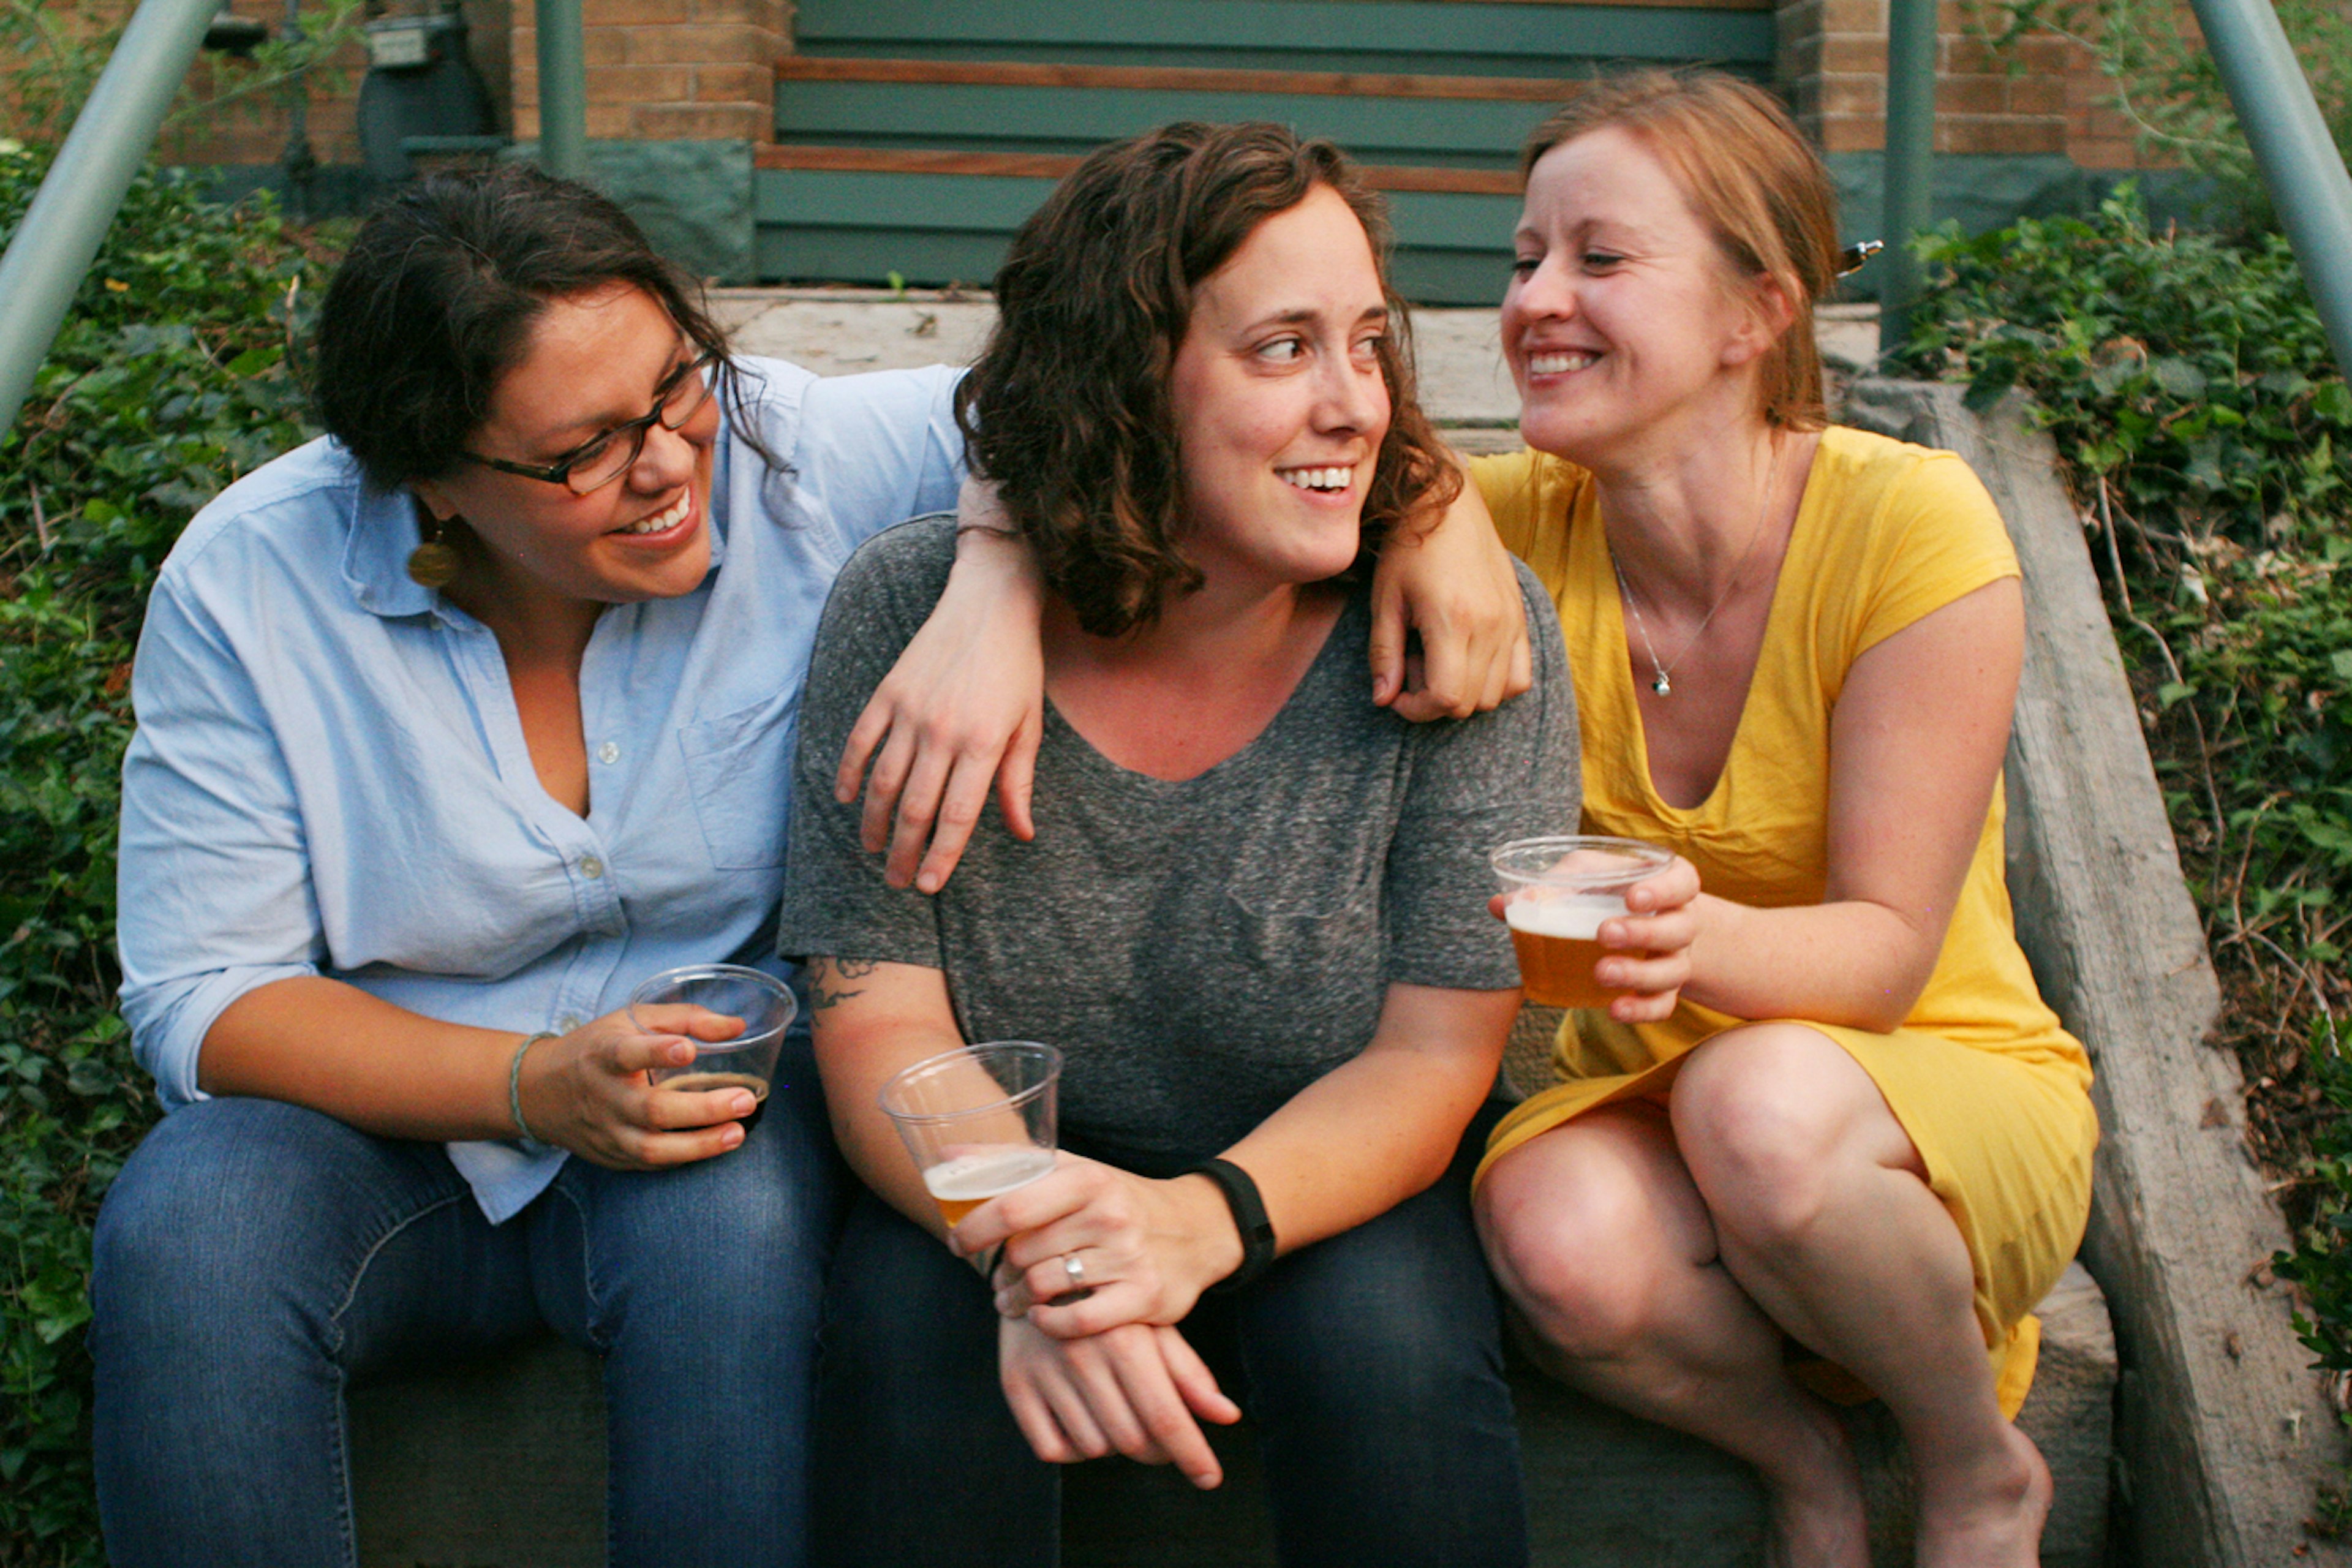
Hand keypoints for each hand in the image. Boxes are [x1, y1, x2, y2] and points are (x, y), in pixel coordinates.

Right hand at [515, 1005, 756, 1169]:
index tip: (687, 1050)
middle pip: (651, 1110)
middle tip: (745, 1100)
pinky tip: (714, 1146)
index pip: (626, 1054)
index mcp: (603, 1055)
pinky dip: (684, 1157)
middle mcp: (603, 1097)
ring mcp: (607, 1132)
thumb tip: (737, 1026)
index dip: (656, 1052)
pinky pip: (651, 1164)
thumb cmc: (597, 1048)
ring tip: (737, 1133)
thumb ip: (685, 1019)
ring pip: (652, 1149)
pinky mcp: (612, 1157)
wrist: (538, 1091)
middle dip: (702, 1109)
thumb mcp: (631, 1020)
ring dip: (699, 1146)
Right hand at [835, 477, 1043, 892]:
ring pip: (882, 782)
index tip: (928, 885)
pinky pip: (860, 741)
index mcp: (982, 744)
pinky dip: (849, 773)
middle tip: (896, 881)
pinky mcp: (888, 692)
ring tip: (872, 848)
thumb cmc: (1017, 667)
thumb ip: (1019, 781)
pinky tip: (846, 799)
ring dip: (873, 822)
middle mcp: (942, 732)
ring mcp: (910, 711)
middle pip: (915, 808)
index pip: (956, 816)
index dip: (941, 856)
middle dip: (903, 852)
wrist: (989, 602)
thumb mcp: (1029, 725)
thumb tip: (1022, 832)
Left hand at [952, 1156, 1240, 1339]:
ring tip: (1012, 1299)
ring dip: (1015, 1300)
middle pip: (1021, 1253)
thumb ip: (1010, 1161)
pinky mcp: (1144, 1297)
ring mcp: (1129, 1257)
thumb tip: (945, 1151)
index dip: (972, 1230)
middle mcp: (1110, 1214)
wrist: (1195, 1230)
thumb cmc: (1115, 1200)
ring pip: (1042, 1287)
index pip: (1011, 1206)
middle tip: (996, 1277)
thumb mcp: (1072, 1170)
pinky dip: (1048, 1324)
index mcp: (1087, 1178)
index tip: (956, 1244)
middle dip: (998, 1271)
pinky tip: (1042, 1317)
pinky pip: (1076, 1322)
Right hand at [998, 1316, 1240, 1487]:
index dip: (1192, 1454)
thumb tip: (1228, 1416)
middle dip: (1158, 1449)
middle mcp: (1083, 1356)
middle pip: (1132, 1440)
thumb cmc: (1110, 1302)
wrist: (1041, 1268)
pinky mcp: (1015, 1383)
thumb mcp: (1154, 1326)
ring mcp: (1045, 1371)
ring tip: (1117, 1413)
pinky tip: (1083, 1421)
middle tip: (1163, 1437)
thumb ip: (1189, 1373)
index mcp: (1125, 1340)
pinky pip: (1051, 1448)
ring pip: (1094, 1448)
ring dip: (1115, 1444)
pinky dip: (1072, 1448)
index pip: (1165, 1417)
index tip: (1210, 1478)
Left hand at [1369, 470, 1531, 720]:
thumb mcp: (1385, 601)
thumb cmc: (1409, 549)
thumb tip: (1384, 699)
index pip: (1446, 698)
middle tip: (1414, 666)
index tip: (1398, 693)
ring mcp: (1511, 622)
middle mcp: (1491, 625)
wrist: (1446, 504)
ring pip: (1497, 695)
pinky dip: (1495, 682)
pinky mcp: (1520, 617)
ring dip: (1465, 692)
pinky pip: (1521, 676)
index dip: (1417, 709)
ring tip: (1439, 659)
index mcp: (1453, 621)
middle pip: (1470, 703)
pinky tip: (1468, 659)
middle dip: (1436, 700)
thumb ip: (1385, 654)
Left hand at [1488, 854, 1701, 1024]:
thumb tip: (1500, 905)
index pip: (1682, 882)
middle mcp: (1680, 921)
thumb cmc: (1610, 890)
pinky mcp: (1665, 990)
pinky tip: (1614, 1010)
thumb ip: (1550, 884)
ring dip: (1637, 974)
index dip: (1663, 890)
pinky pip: (1663, 1006)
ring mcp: (1676, 958)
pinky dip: (1641, 1011)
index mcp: (1670, 883)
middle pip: (1678, 929)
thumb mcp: (1587, 875)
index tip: (1632, 897)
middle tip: (1604, 933)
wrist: (1646, 925)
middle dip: (1642, 933)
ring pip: (1671, 971)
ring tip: (1601, 973)